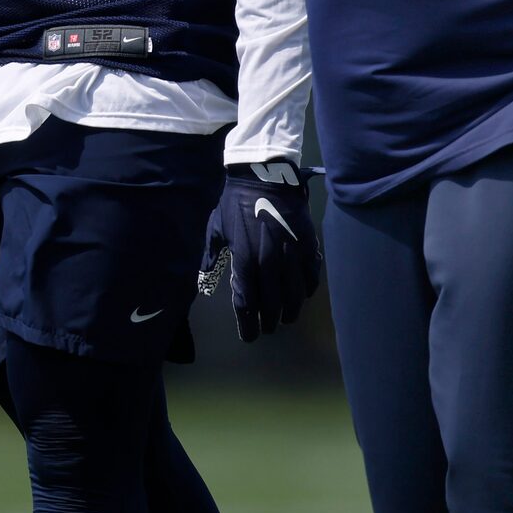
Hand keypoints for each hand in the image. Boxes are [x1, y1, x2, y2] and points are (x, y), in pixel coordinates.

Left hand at [198, 160, 322, 341]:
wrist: (265, 176)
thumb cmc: (235, 202)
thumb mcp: (215, 229)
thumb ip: (210, 257)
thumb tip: (202, 281)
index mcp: (244, 261)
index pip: (246, 304)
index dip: (248, 324)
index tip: (249, 336)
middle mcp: (268, 263)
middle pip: (271, 305)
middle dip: (269, 321)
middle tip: (268, 328)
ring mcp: (290, 256)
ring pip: (293, 295)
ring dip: (290, 311)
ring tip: (286, 317)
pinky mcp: (307, 246)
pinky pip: (310, 276)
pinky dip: (306, 289)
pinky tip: (302, 294)